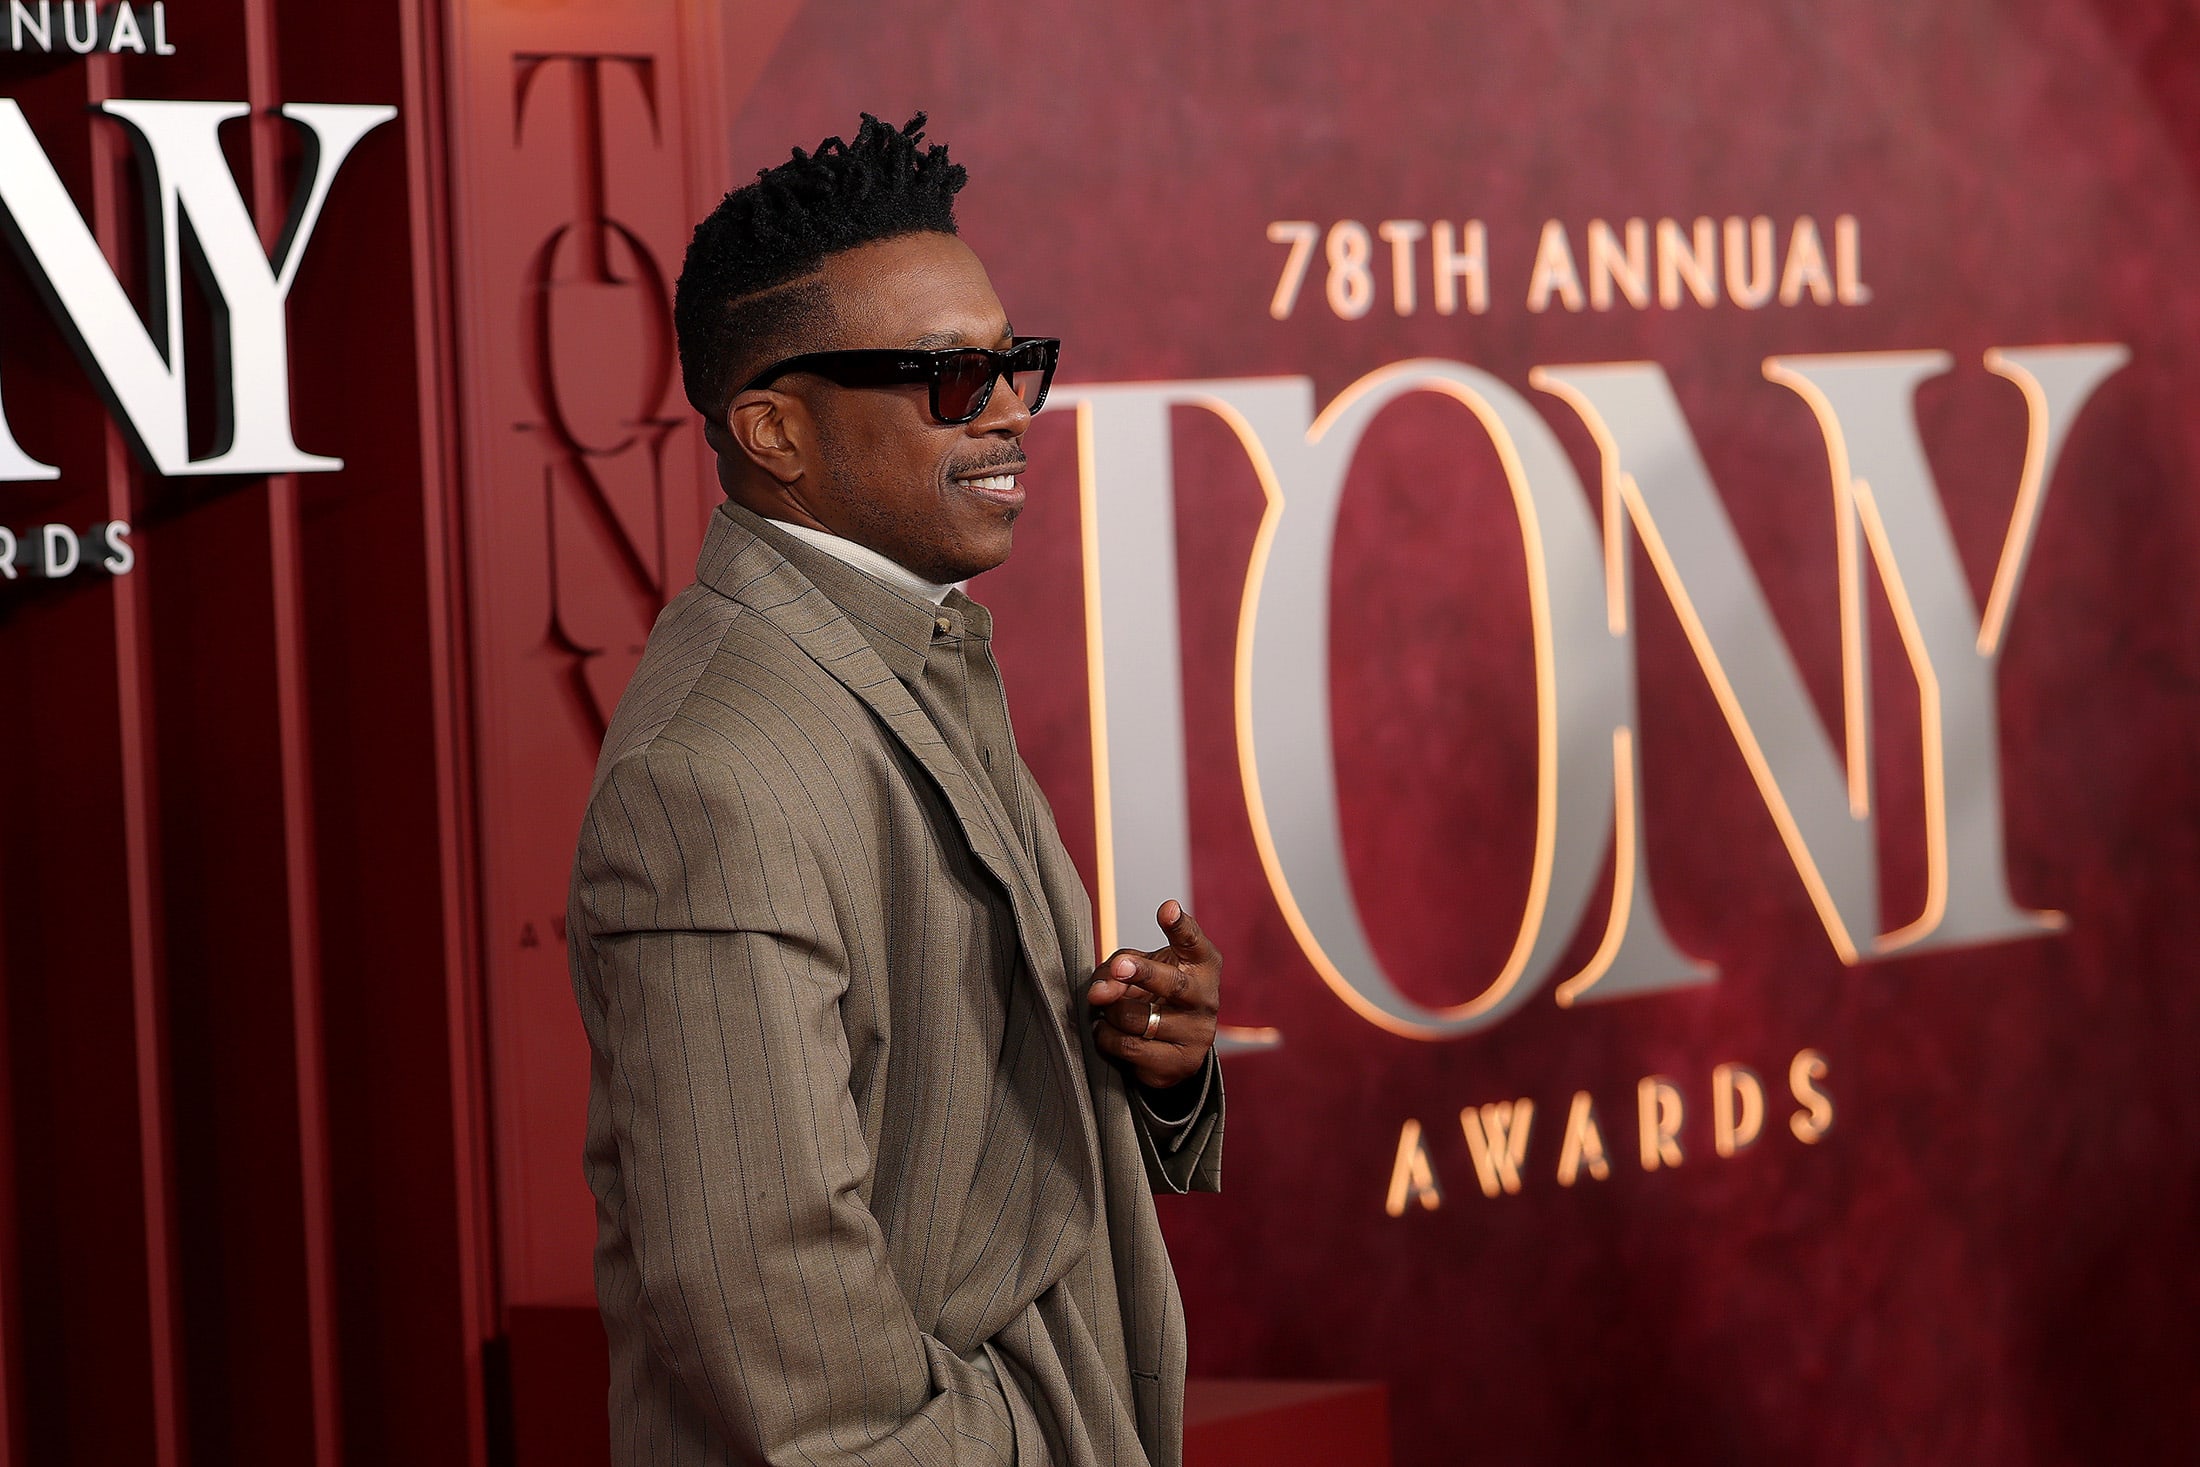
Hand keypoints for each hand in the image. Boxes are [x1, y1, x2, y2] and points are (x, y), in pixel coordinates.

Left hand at [1085, 900, 1220, 1090]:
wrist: (1173, 1044)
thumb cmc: (1154, 991)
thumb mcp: (1139, 967)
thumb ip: (1118, 967)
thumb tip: (1098, 993)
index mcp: (1202, 964)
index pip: (1194, 941)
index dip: (1180, 926)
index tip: (1166, 909)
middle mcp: (1206, 999)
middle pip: (1172, 983)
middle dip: (1142, 973)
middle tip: (1119, 966)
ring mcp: (1197, 1035)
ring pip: (1137, 1019)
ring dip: (1111, 1012)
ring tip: (1106, 1010)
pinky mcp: (1180, 1065)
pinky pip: (1128, 1048)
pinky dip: (1107, 1037)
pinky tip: (1106, 1031)